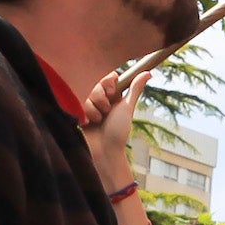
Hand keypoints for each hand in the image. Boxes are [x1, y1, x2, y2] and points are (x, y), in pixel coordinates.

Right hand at [82, 68, 149, 193]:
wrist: (103, 151)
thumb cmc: (118, 132)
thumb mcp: (127, 108)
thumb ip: (135, 89)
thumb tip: (148, 73)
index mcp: (113, 96)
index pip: (108, 77)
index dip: (108, 82)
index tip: (112, 92)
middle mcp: (101, 99)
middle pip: (96, 84)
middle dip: (101, 98)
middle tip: (106, 111)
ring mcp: (88, 105)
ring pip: (85, 94)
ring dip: (93, 109)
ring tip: (98, 121)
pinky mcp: (77, 112)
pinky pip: (76, 103)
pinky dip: (84, 114)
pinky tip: (88, 123)